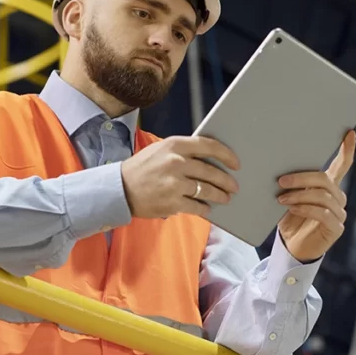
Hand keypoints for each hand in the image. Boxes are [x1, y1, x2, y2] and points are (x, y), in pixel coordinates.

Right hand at [121, 136, 240, 218]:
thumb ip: (182, 152)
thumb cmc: (141, 169)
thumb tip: (210, 160)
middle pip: (211, 171)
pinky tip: (207, 209)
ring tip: (225, 198)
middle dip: (226, 180)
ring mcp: (174, 183)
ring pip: (207, 190)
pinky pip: (197, 206)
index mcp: (174, 145)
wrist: (119, 189)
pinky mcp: (172, 202)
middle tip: (234, 186)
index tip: (236, 163)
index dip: (226, 154)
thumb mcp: (160, 150)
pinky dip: (204, 209)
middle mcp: (176, 162)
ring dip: (219, 195)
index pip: (208, 146)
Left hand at [276, 130, 355, 261]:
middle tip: (281, 181)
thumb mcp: (290, 197)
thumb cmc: (291, 219)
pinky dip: (305, 208)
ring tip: (281, 198)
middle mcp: (338, 197)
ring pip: (322, 196)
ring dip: (299, 195)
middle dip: (302, 178)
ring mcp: (339, 213)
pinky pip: (322, 213)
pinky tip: (292, 208)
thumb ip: (292, 184)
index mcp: (329, 186)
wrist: (292, 247)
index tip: (349, 133)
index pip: (342, 165)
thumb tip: (280, 169)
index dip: (347, 150)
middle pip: (325, 180)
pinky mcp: (336, 227)